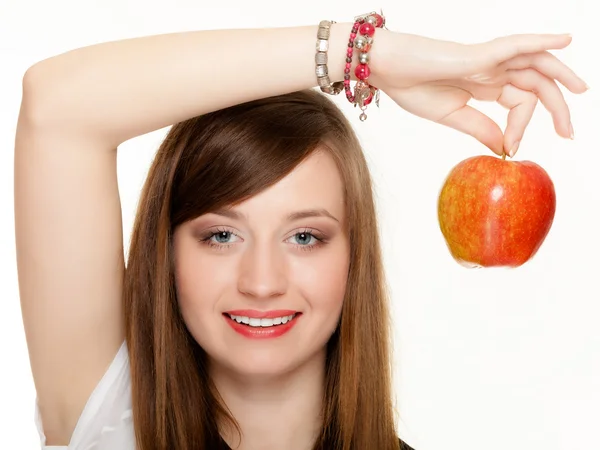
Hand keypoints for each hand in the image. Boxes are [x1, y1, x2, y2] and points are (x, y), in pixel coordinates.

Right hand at [372, 32, 588, 155]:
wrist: (386, 69)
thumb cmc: (411, 87)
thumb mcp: (451, 116)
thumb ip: (480, 128)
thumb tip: (505, 148)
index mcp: (484, 85)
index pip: (519, 104)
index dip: (521, 128)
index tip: (510, 149)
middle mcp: (492, 70)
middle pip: (536, 84)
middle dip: (557, 108)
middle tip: (569, 133)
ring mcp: (487, 59)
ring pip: (535, 62)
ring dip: (562, 74)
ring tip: (581, 90)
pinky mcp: (478, 53)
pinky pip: (515, 45)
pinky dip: (540, 41)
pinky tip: (563, 42)